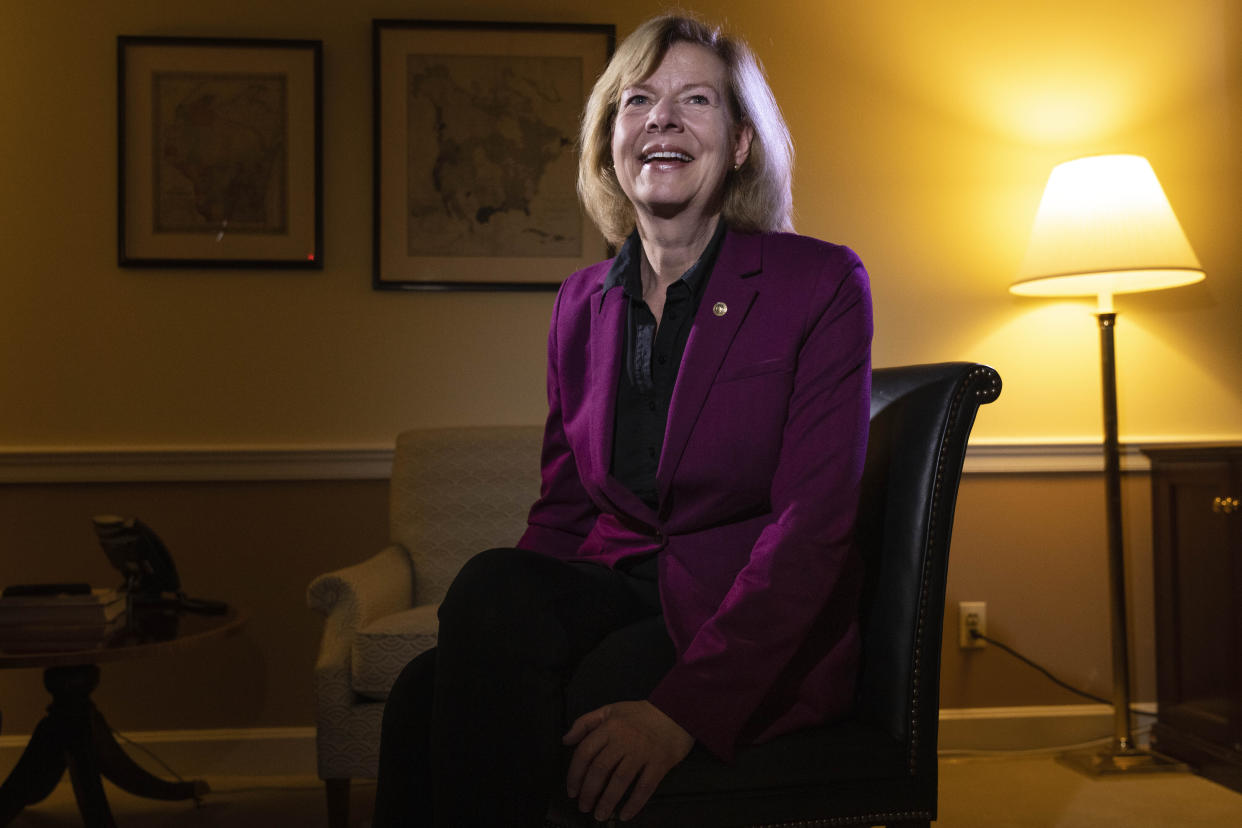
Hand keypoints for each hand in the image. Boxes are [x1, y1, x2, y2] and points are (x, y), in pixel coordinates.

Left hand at [563, 700, 693, 821]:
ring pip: (620, 781)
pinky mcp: (659, 763)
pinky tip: (625, 814)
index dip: (575, 774)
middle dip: (589, 792)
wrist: (676, 711)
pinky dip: (634, 804)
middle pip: (600, 769)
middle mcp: (624, 740)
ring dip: (607, 801)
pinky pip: (644, 787)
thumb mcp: (610, 710)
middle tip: (584, 806)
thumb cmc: (640, 713)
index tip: (572, 790)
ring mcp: (642, 752)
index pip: (585, 753)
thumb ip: (585, 723)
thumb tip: (566, 740)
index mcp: (609, 727)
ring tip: (600, 815)